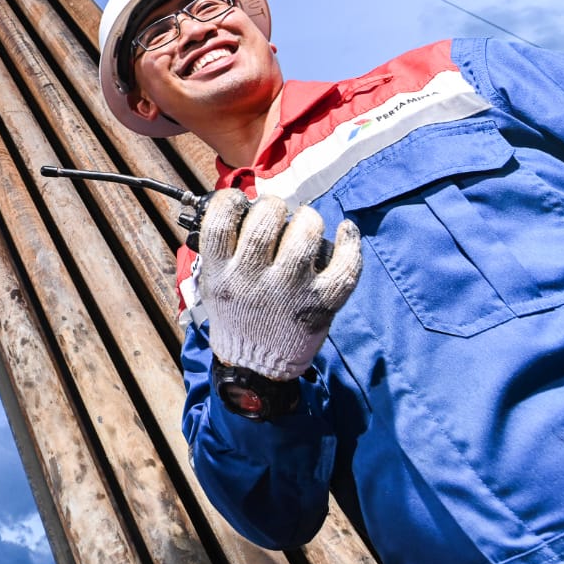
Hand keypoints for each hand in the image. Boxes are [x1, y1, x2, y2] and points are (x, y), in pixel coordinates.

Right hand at [197, 189, 362, 380]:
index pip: (220, 220)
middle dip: (272, 206)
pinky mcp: (320, 304)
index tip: (239, 201)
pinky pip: (344, 268)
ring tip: (306, 223)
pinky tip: (346, 230)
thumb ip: (223, 251)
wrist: (255, 364)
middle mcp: (253, 280)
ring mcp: (289, 291)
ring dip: (308, 219)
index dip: (230, 200)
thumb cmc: (236, 314)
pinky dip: (350, 242)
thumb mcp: (214, 284)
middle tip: (276, 214)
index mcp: (222, 273)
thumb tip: (245, 209)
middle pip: (265, 221)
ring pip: (304, 236)